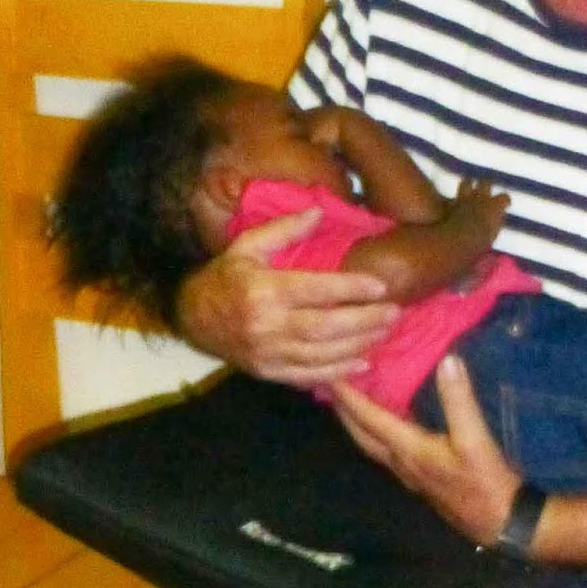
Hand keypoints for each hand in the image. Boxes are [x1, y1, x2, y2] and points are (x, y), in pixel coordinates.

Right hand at [176, 210, 399, 388]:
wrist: (193, 318)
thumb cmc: (226, 277)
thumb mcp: (247, 246)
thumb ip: (283, 229)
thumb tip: (319, 211)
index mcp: (264, 291)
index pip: (316, 290)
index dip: (351, 289)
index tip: (381, 286)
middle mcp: (267, 325)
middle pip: (326, 327)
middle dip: (364, 320)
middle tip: (394, 312)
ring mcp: (268, 353)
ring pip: (322, 355)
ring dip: (358, 345)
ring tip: (385, 332)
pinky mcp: (269, 372)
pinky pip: (308, 376)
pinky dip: (338, 373)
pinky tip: (363, 363)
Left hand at [331, 355, 520, 545]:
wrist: (501, 522)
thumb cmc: (485, 482)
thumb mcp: (475, 439)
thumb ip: (459, 400)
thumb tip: (447, 361)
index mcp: (408, 450)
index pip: (369, 419)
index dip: (349, 396)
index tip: (331, 374)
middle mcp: (401, 462)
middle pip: (361, 434)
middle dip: (343, 410)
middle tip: (330, 383)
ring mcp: (410, 472)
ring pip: (372, 443)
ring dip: (358, 421)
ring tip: (351, 398)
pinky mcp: (422, 476)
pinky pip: (389, 447)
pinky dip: (379, 429)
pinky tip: (388, 419)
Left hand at [448, 178, 509, 243]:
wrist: (459, 239)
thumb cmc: (481, 240)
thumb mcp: (494, 233)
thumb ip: (496, 223)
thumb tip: (497, 219)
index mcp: (495, 205)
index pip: (504, 197)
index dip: (505, 200)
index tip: (506, 203)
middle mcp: (481, 197)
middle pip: (486, 183)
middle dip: (486, 185)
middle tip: (486, 188)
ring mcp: (465, 198)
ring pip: (467, 182)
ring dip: (468, 184)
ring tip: (468, 187)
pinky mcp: (451, 203)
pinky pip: (452, 196)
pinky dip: (455, 199)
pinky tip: (454, 202)